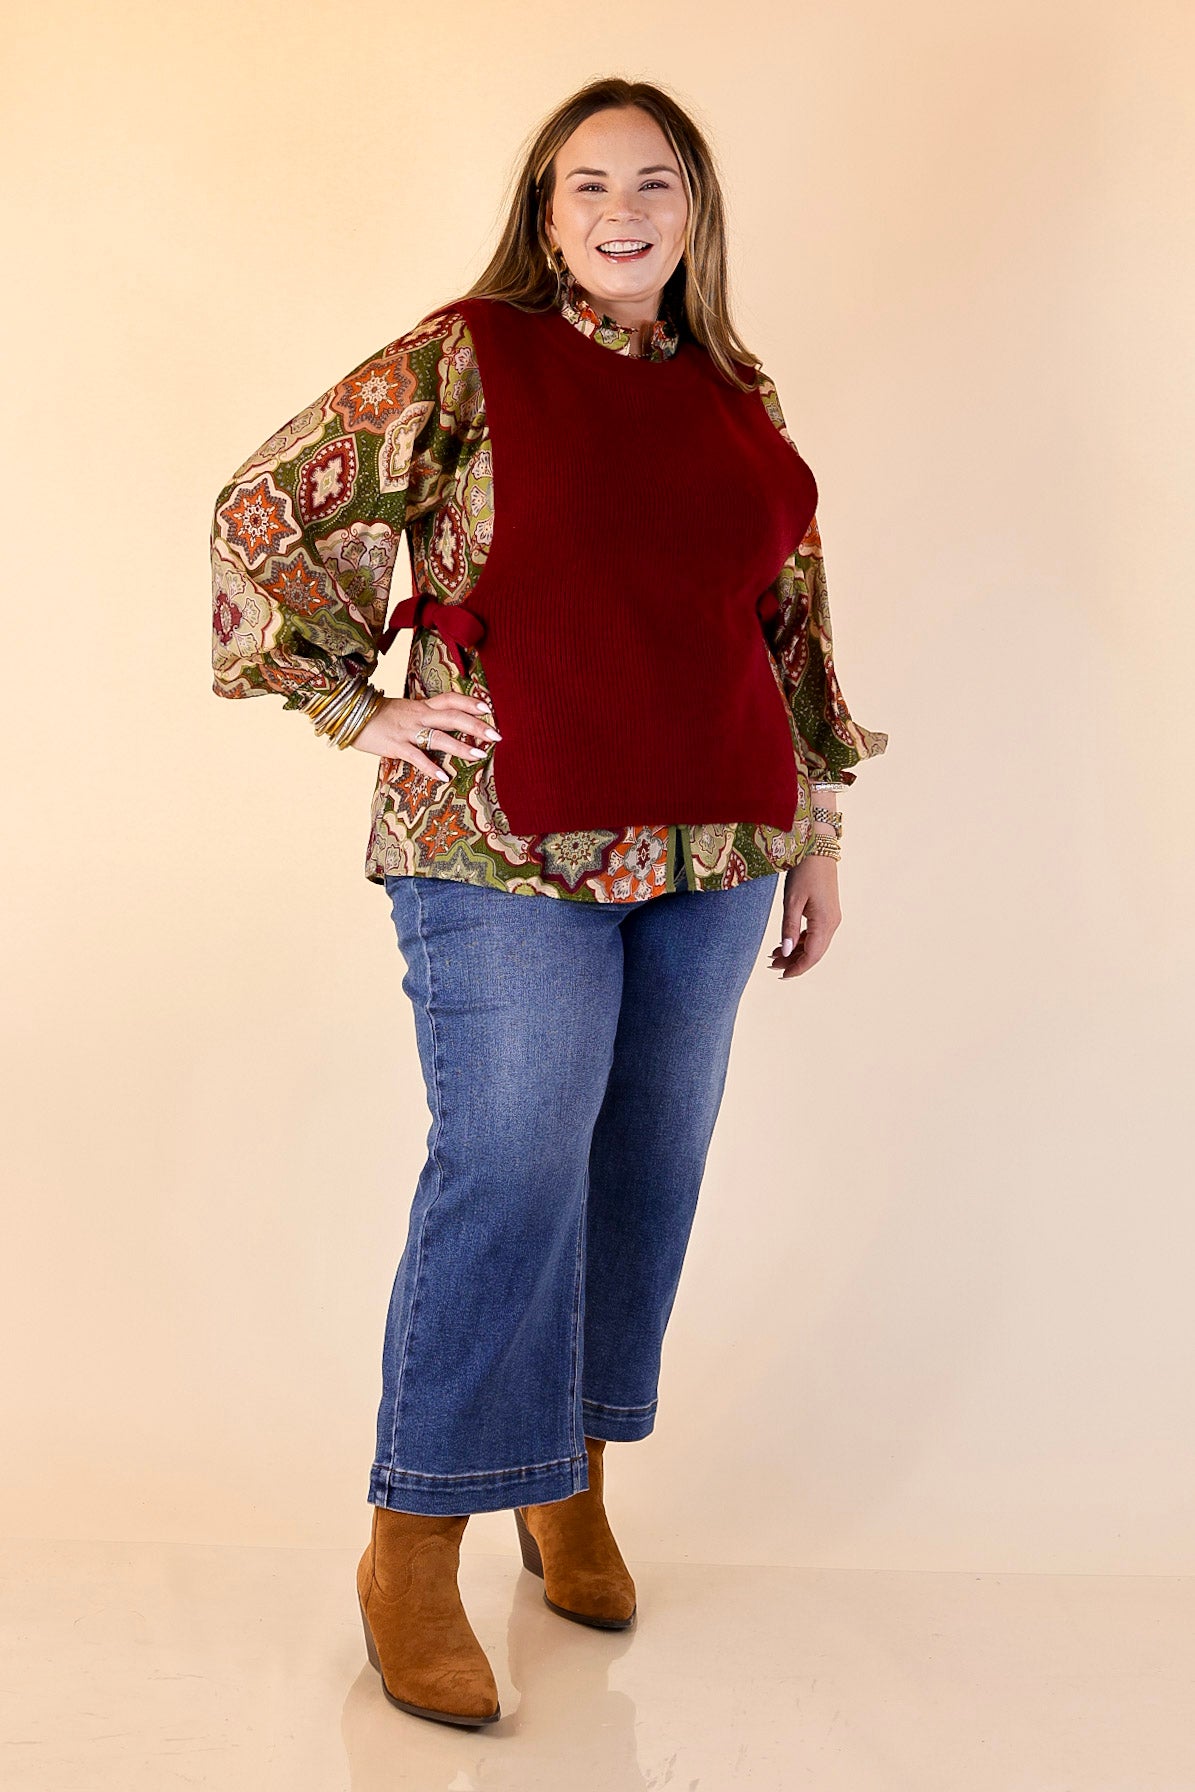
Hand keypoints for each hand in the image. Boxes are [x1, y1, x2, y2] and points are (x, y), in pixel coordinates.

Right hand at [349, 691, 500, 781]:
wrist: (348, 715)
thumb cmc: (375, 716)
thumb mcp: (402, 711)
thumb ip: (421, 716)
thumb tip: (439, 725)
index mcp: (421, 706)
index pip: (450, 699)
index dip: (470, 701)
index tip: (489, 707)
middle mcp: (418, 715)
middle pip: (452, 716)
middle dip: (476, 725)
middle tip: (496, 735)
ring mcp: (407, 730)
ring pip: (439, 737)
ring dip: (461, 746)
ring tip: (479, 755)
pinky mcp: (395, 745)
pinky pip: (416, 757)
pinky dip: (430, 767)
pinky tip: (444, 777)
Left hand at [769, 854, 840, 978]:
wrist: (817, 848)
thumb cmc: (804, 871)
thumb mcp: (792, 901)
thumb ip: (789, 928)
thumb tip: (785, 952)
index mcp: (825, 922)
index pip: (812, 955)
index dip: (797, 968)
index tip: (781, 975)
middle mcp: (832, 923)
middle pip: (814, 952)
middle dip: (793, 962)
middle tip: (771, 965)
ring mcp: (832, 917)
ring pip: (815, 944)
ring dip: (796, 952)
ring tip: (774, 955)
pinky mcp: (828, 912)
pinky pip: (816, 934)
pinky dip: (801, 941)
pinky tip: (786, 942)